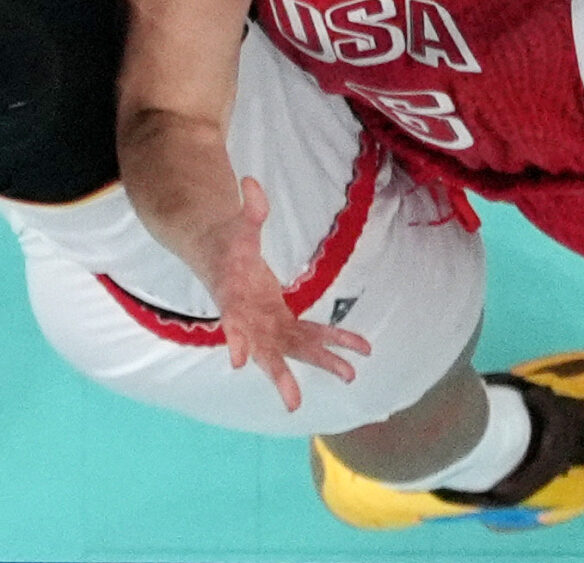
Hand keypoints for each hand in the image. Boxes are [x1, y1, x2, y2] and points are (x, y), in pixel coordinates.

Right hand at [205, 175, 369, 410]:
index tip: (237, 362)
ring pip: (296, 348)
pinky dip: (336, 341)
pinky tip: (362, 350)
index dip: (235, 340)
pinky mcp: (284, 323)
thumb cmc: (226, 245)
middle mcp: (251, 322)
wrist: (221, 260)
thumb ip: (247, 211)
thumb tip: (251, 181)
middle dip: (280, 376)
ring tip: (351, 376)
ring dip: (323, 360)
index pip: (232, 323)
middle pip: (265, 352)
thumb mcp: (236, 227)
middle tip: (293, 403)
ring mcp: (270, 326)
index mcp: (233, 300)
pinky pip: (312, 335)